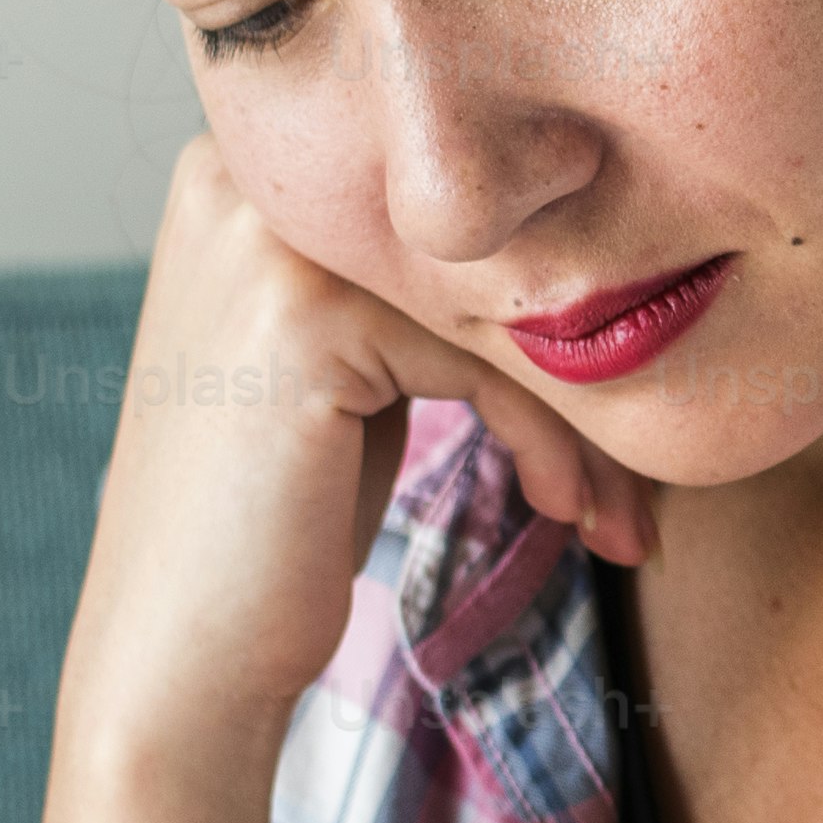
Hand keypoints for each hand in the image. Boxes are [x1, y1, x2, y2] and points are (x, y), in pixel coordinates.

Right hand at [58, 134, 664, 779]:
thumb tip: (585, 249)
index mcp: (254, 166)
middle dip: (583, 363)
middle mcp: (249, 175)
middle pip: (483, 256)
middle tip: (642, 475)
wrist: (181, 657)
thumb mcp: (346, 368)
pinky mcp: (310, 310)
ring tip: (620, 511)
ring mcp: (271, 237)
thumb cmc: (278, 523)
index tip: (623, 409)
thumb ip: (415, 285)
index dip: (549, 310)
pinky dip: (548, 441)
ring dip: (585, 419)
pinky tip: (568, 511)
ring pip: (499, 310)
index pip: (455, 221)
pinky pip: (488, 362)